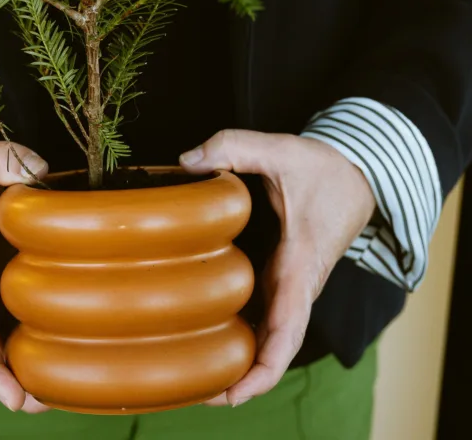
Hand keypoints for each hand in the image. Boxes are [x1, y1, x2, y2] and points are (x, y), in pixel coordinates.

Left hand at [180, 130, 375, 406]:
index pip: (288, 330)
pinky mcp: (284, 278)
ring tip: (194, 376)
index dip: (264, 368)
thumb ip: (232, 147)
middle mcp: (297, 285)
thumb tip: (185, 161)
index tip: (234, 393)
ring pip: (269, 337)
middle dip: (242, 378)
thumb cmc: (322, 167)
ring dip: (241, 361)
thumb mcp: (279, 148)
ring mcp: (291, 286)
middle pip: (275, 348)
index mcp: (300, 265)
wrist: (356, 172)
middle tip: (196, 394)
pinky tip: (211, 340)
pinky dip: (245, 337)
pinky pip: (266, 317)